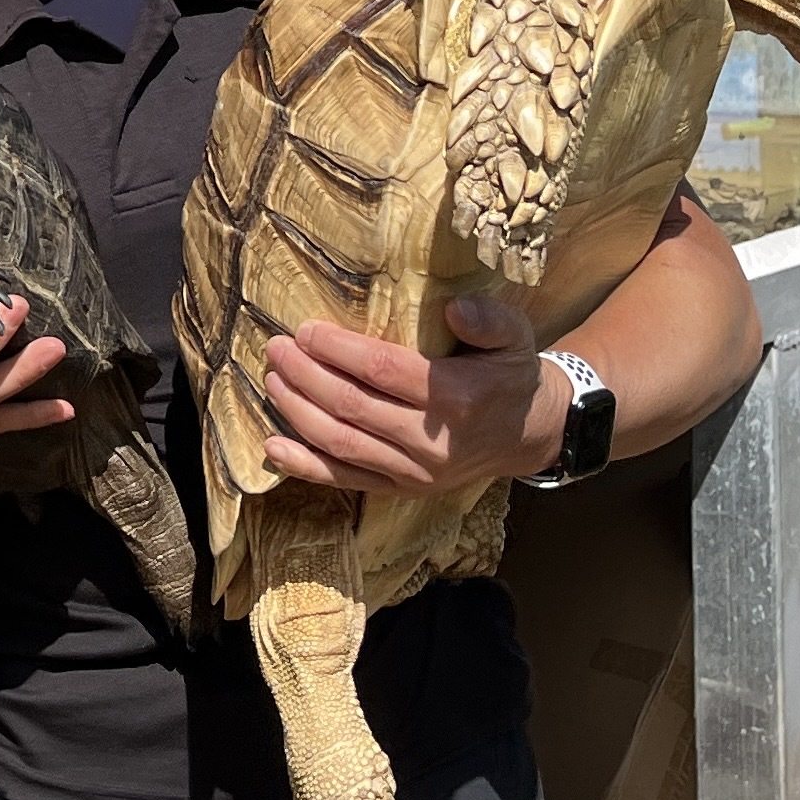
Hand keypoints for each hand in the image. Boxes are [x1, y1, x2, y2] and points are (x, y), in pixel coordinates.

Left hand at [260, 292, 565, 496]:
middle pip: (352, 406)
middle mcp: (431, 440)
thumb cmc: (510, 375)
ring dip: (298, 411)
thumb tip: (455, 309)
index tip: (305, 329)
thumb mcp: (516, 337)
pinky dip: (305, 466)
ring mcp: (414, 472)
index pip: (384, 370)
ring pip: (341, 443)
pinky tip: (273, 446)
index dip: (338, 350)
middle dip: (305, 375)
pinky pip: (346, 479)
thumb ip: (489, 320)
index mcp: (458, 396)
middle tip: (276, 348)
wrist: (528, 435)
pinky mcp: (402, 490)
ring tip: (272, 379)